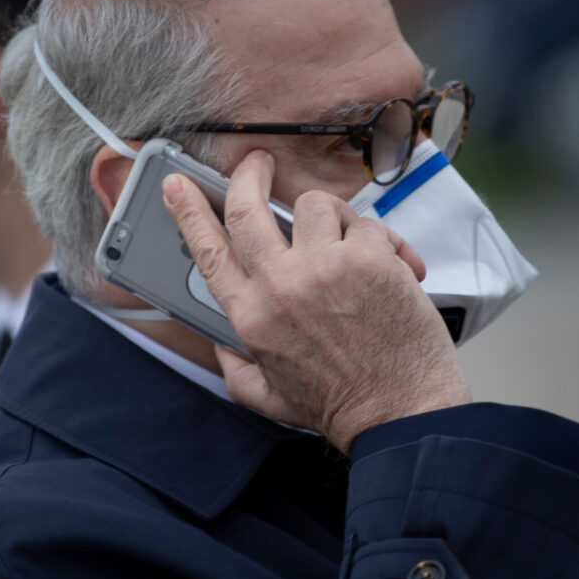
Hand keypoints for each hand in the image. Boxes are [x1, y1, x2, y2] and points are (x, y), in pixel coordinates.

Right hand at [163, 150, 469, 452]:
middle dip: (249, 174)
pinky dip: (380, 241)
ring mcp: (324, 268)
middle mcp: (280, 286)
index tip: (178, 186)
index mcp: (250, 316)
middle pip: (248, 206)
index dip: (188, 212)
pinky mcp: (368, 259)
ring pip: (314, 205)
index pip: (207, 250)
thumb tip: (222, 347)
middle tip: (259, 164)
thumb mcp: (270, 398)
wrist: (401, 414)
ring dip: (331, 218)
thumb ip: (236, 371)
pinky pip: (365, 223)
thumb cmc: (344, 406)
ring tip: (346, 245)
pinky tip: (391, 270)